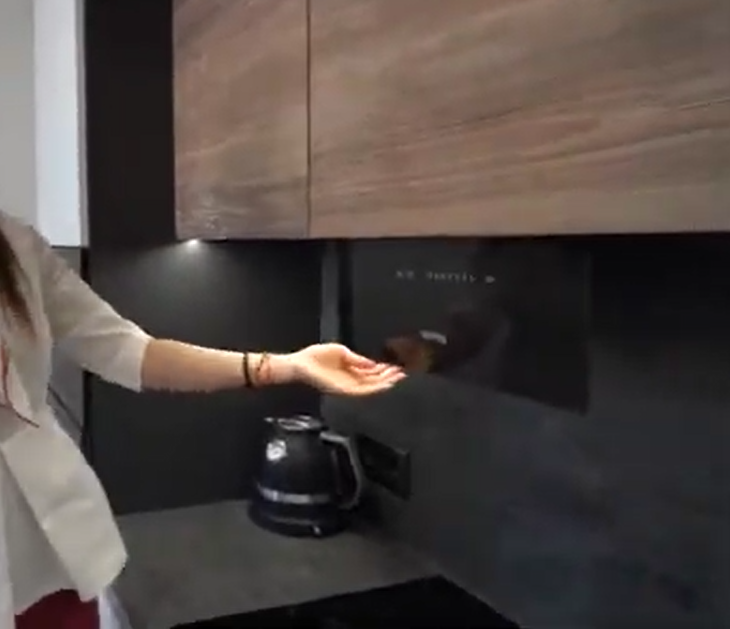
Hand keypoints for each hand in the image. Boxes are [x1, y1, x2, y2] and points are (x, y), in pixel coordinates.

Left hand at [289, 343, 404, 395]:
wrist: (299, 365)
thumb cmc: (314, 358)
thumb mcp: (341, 352)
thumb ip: (357, 359)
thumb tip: (372, 363)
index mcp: (350, 372)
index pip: (372, 373)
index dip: (385, 371)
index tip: (397, 367)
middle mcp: (350, 382)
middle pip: (374, 382)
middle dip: (389, 377)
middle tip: (403, 373)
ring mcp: (347, 387)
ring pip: (371, 388)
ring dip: (385, 383)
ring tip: (398, 377)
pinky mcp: (342, 390)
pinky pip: (361, 390)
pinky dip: (374, 387)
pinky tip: (383, 383)